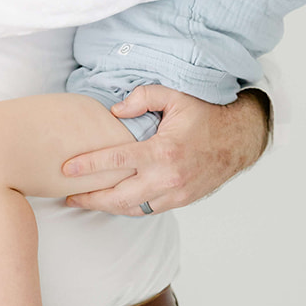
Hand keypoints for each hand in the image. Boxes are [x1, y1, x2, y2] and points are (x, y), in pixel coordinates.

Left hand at [61, 87, 269, 215]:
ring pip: (132, 209)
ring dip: (106, 207)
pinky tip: (112, 201)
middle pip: (119, 197)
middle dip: (90, 198)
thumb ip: (142, 97)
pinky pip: (148, 210)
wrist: (239, 139)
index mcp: (163, 151)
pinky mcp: (181, 201)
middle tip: (68, 195)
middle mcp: (168, 178)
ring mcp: (176, 194)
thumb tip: (115, 111)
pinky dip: (127, 208)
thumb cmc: (206, 114)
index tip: (66, 169)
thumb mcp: (175, 95)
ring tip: (84, 202)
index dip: (88, 166)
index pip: (116, 162)